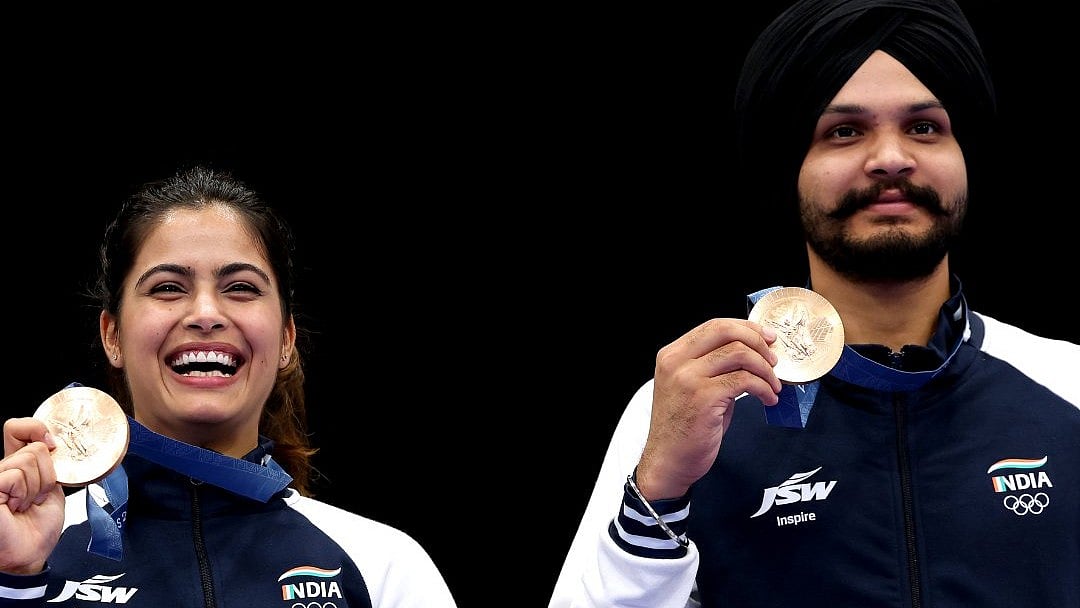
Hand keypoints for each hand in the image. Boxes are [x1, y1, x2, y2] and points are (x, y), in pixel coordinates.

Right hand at [0, 417, 64, 574]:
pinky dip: (23, 492)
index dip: (37, 429)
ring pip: (28, 460)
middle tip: (36, 496)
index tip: (52, 446)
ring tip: (25, 504)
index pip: (17, 427)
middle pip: (34, 447)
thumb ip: (48, 462)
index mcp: (15, 463)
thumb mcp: (50, 486)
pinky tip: (16, 507)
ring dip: (37, 487)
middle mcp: (1, 468)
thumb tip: (49, 440)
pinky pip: (15, 476)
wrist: (30, 552)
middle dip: (47, 474)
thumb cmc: (37, 525)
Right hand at [636, 319, 780, 500]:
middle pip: (726, 331)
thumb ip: (714, 367)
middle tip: (773, 360)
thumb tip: (752, 354)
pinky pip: (744, 381)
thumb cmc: (683, 428)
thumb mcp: (692, 387)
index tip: (766, 338)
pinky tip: (768, 399)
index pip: (714, 325)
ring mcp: (688, 378)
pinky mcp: (704, 397)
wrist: (668, 461)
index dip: (745, 328)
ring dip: (765, 369)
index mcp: (672, 355)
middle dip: (758, 342)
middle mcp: (676, 362)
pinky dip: (764, 388)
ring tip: (773, 385)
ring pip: (739, 354)